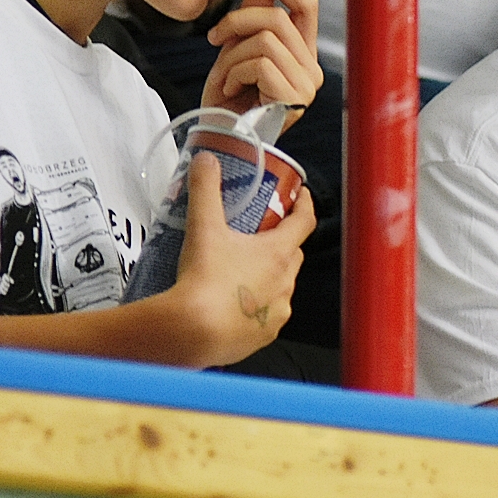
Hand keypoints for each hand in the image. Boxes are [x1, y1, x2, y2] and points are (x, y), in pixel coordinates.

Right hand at [163, 151, 313, 366]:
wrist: (192, 333)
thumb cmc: (204, 281)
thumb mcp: (203, 228)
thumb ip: (205, 190)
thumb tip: (205, 161)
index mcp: (279, 254)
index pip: (305, 222)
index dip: (305, 205)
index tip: (301, 196)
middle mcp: (286, 283)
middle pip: (292, 254)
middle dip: (281, 241)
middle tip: (261, 232)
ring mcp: (276, 312)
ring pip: (280, 287)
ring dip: (268, 276)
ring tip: (240, 270)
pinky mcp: (263, 336)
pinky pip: (266, 316)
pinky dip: (255, 307)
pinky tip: (234, 303)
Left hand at [202, 0, 321, 128]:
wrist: (217, 135)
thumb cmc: (227, 99)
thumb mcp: (237, 48)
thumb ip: (252, 17)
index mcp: (303, 54)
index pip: (308, 6)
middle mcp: (312, 69)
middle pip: (278, 18)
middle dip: (237, 22)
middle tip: (214, 38)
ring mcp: (306, 85)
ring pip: (266, 41)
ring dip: (232, 56)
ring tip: (224, 76)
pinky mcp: (293, 97)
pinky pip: (260, 64)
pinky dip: (235, 73)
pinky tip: (231, 89)